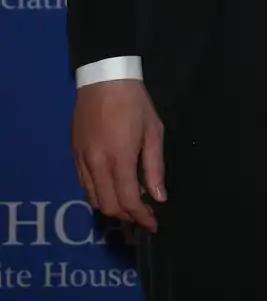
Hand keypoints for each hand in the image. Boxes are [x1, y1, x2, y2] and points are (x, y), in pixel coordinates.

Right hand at [71, 80, 165, 232]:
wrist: (104, 77)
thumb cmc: (134, 102)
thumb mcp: (153, 131)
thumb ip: (155, 166)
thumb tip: (159, 196)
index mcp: (118, 158)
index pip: (128, 201)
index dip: (141, 217)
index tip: (153, 223)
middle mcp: (96, 164)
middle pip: (108, 206)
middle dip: (127, 216)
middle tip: (143, 214)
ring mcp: (81, 160)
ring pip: (93, 198)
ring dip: (112, 207)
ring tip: (130, 202)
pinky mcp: (73, 154)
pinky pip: (84, 184)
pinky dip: (99, 193)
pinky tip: (112, 186)